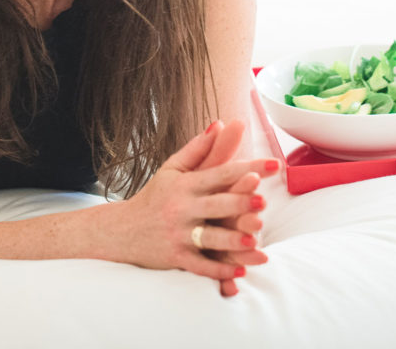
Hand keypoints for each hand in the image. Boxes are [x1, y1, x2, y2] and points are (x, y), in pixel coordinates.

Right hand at [112, 123, 277, 288]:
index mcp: (185, 184)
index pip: (220, 173)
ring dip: (232, 240)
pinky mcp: (176, 257)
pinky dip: (219, 271)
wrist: (122, 230)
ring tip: (254, 240)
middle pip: (216, 204)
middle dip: (238, 203)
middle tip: (262, 201)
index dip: (247, 168)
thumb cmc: (155, 196)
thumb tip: (220, 123)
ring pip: (209, 237)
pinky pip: (200, 266)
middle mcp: (182, 207)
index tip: (273, 165)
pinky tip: (239, 273)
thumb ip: (198, 149)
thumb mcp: (171, 169)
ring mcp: (178, 234)